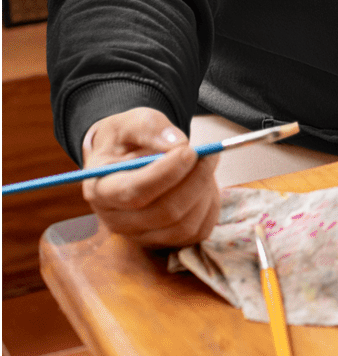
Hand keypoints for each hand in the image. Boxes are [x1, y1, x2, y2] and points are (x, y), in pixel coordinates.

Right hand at [81, 107, 220, 245]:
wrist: (124, 158)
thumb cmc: (126, 139)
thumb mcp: (131, 122)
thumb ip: (151, 127)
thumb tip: (178, 144)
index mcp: (102, 189)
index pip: (133, 192)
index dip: (166, 174)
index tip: (190, 151)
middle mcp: (117, 220)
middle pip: (164, 212)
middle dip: (195, 180)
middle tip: (210, 153)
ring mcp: (141, 235)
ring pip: (184, 225)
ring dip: (204, 192)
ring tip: (205, 163)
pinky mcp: (165, 240)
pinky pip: (197, 231)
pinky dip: (209, 205)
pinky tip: (205, 182)